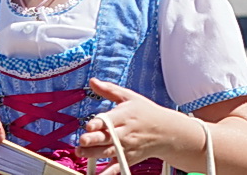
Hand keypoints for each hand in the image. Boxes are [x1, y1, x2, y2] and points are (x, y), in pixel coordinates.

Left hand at [75, 79, 190, 173]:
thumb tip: (92, 81)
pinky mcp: (128, 158)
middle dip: (94, 140)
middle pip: (107, 137)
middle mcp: (126, 132)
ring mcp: (127, 147)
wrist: (166, 131)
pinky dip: (107, 172)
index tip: (89, 125)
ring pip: (108, 152)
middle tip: (82, 141)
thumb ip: (109, 90)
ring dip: (93, 153)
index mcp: (125, 115)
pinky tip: (96, 174)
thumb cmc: (145, 112)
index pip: (110, 119)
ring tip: (81, 152)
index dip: (99, 123)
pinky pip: (116, 167)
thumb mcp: (129, 97)